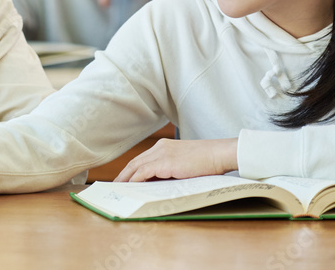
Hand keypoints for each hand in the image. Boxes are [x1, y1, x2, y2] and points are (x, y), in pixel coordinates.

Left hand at [114, 138, 237, 182]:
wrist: (218, 153)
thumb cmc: (207, 160)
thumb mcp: (184, 163)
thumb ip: (171, 169)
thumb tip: (159, 182)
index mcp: (164, 146)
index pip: (142, 158)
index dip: (131, 169)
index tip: (124, 178)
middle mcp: (160, 147)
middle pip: (135, 161)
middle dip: (124, 174)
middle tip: (116, 185)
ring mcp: (162, 154)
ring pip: (136, 166)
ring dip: (126, 178)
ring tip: (119, 188)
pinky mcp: (165, 162)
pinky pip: (143, 172)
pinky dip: (135, 180)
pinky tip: (130, 187)